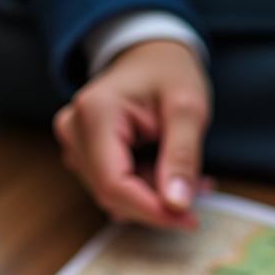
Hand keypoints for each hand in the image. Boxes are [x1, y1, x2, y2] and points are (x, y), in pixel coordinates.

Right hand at [53, 40, 210, 227]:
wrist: (150, 54)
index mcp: (95, 112)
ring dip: (156, 197)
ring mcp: (75, 143)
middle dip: (158, 204)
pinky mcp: (84, 155)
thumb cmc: (169, 72)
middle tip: (200, 191)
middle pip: (113, 195)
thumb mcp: (188, 108)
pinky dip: (148, 191)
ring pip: (116, 197)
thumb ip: (182, 156)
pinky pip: (116, 189)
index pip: (115, 184)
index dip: (152, 211)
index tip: (190, 221)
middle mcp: (74, 129)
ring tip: (192, 178)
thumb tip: (176, 205)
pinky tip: (172, 176)